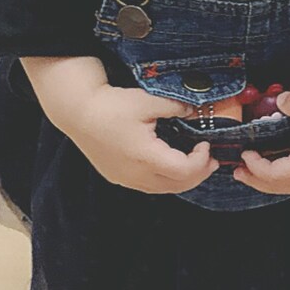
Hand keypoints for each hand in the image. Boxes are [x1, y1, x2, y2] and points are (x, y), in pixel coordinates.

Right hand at [61, 82, 218, 194]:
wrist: (78, 112)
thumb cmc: (111, 105)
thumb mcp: (148, 100)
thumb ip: (176, 106)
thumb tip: (195, 110)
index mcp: (145, 157)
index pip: (184, 171)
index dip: (201, 161)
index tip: (206, 144)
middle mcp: (135, 175)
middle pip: (176, 186)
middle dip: (198, 174)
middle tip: (211, 160)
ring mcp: (125, 179)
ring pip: (162, 189)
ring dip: (182, 179)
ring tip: (195, 164)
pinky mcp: (117, 177)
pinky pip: (148, 186)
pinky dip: (165, 179)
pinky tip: (170, 164)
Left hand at [232, 91, 289, 194]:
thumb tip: (280, 100)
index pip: (272, 175)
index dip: (254, 166)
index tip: (244, 153)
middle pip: (278, 187)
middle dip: (255, 179)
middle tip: (238, 171)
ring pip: (289, 186)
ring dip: (270, 178)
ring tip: (255, 169)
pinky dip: (284, 175)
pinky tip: (281, 164)